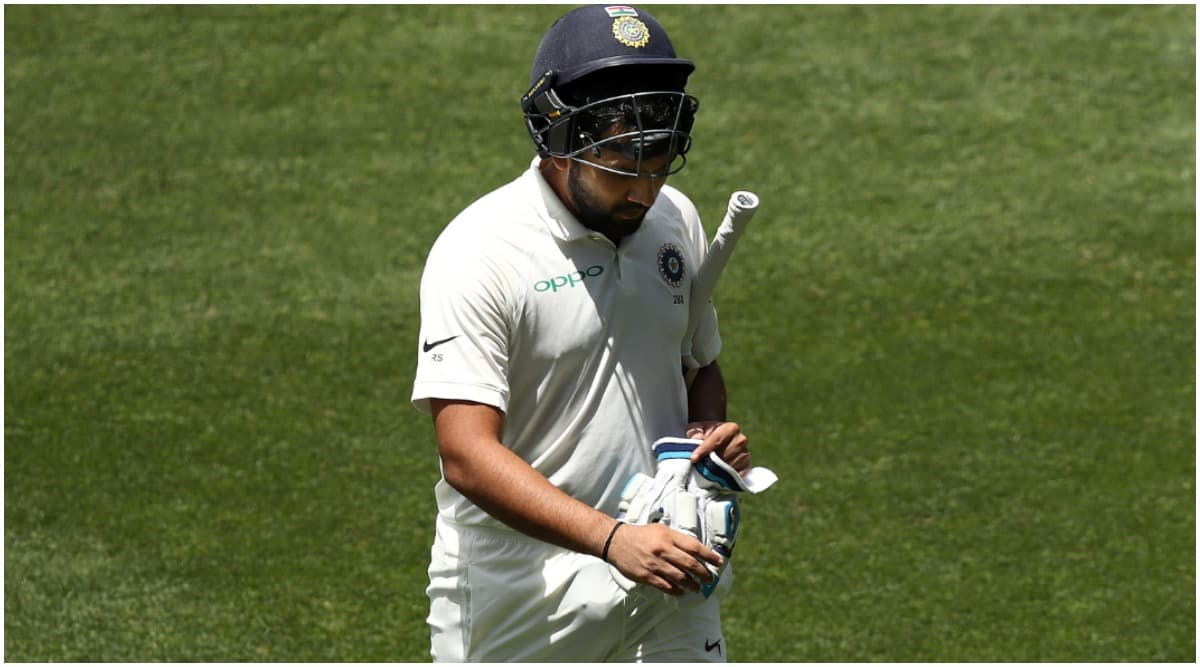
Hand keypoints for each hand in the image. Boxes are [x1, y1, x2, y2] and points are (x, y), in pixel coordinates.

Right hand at [606, 522, 722, 595]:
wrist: (616, 541)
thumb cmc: (640, 535)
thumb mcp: (661, 530)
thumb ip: (677, 539)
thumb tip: (696, 551)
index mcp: (668, 536)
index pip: (694, 547)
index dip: (709, 556)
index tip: (718, 562)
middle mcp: (663, 550)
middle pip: (690, 564)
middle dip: (704, 573)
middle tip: (710, 579)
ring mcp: (654, 564)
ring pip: (680, 578)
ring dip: (692, 585)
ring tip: (698, 588)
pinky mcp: (646, 576)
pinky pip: (666, 586)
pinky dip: (677, 591)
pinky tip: (681, 591)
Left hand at [685, 421, 750, 473]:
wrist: (715, 439)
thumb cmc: (704, 433)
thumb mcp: (696, 428)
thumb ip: (695, 432)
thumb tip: (697, 439)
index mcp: (731, 428)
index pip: (717, 439)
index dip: (705, 449)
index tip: (694, 458)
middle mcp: (741, 440)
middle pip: (725, 454)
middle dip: (710, 462)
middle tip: (698, 467)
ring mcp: (745, 454)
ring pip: (730, 466)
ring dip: (717, 471)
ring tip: (705, 472)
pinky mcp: (746, 467)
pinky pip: (736, 476)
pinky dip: (725, 478)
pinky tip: (715, 478)